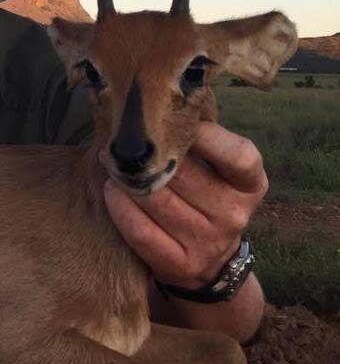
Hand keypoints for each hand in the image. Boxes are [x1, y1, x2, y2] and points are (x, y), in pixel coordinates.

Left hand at [103, 121, 267, 289]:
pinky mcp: (180, 265)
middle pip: (183, 174)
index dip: (205, 135)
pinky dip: (120, 207)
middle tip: (124, 138)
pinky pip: (141, 231)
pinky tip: (111, 190)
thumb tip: (160, 98)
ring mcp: (209, 243)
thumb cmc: (206, 195)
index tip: (171, 120)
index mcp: (250, 184)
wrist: (209, 261)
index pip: (238, 155)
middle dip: (149, 154)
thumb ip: (201, 139)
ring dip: (127, 178)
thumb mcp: (218, 168)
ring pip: (156, 199)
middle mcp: (234, 214)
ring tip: (113, 163)